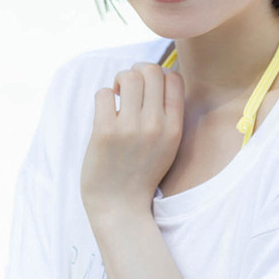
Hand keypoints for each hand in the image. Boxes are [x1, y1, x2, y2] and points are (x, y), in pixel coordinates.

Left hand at [81, 62, 184, 222]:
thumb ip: (166, 117)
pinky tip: (105, 113)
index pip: (174, 79)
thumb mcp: (167, 147)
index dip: (159, 76)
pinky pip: (104, 93)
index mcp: (174, 128)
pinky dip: (104, 97)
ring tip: (117, 98)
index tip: (147, 91)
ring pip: (128, 77)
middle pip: (151, 70)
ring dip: (119, 81)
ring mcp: (130, 129)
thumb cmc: (141, 174)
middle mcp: (156, 126)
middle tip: (128, 91)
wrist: (120, 207)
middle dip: (137, 73)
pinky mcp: (105, 133)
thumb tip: (154, 80)